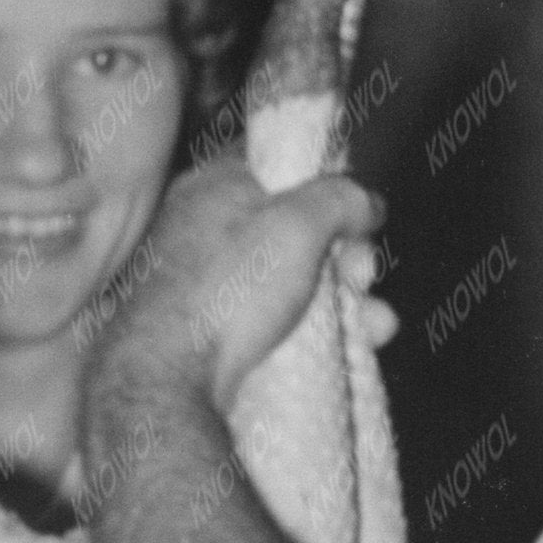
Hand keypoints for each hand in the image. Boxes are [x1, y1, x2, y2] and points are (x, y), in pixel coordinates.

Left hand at [91, 161, 381, 419]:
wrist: (169, 381)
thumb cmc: (227, 290)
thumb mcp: (297, 224)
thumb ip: (340, 199)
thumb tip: (366, 202)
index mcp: (214, 184)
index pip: (278, 161)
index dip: (327, 181)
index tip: (356, 212)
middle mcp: (206, 228)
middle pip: (295, 226)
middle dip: (346, 253)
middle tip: (363, 275)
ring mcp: (210, 282)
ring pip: (293, 278)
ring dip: (345, 299)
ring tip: (374, 324)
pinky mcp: (215, 331)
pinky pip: (276, 318)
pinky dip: (317, 328)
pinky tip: (355, 345)